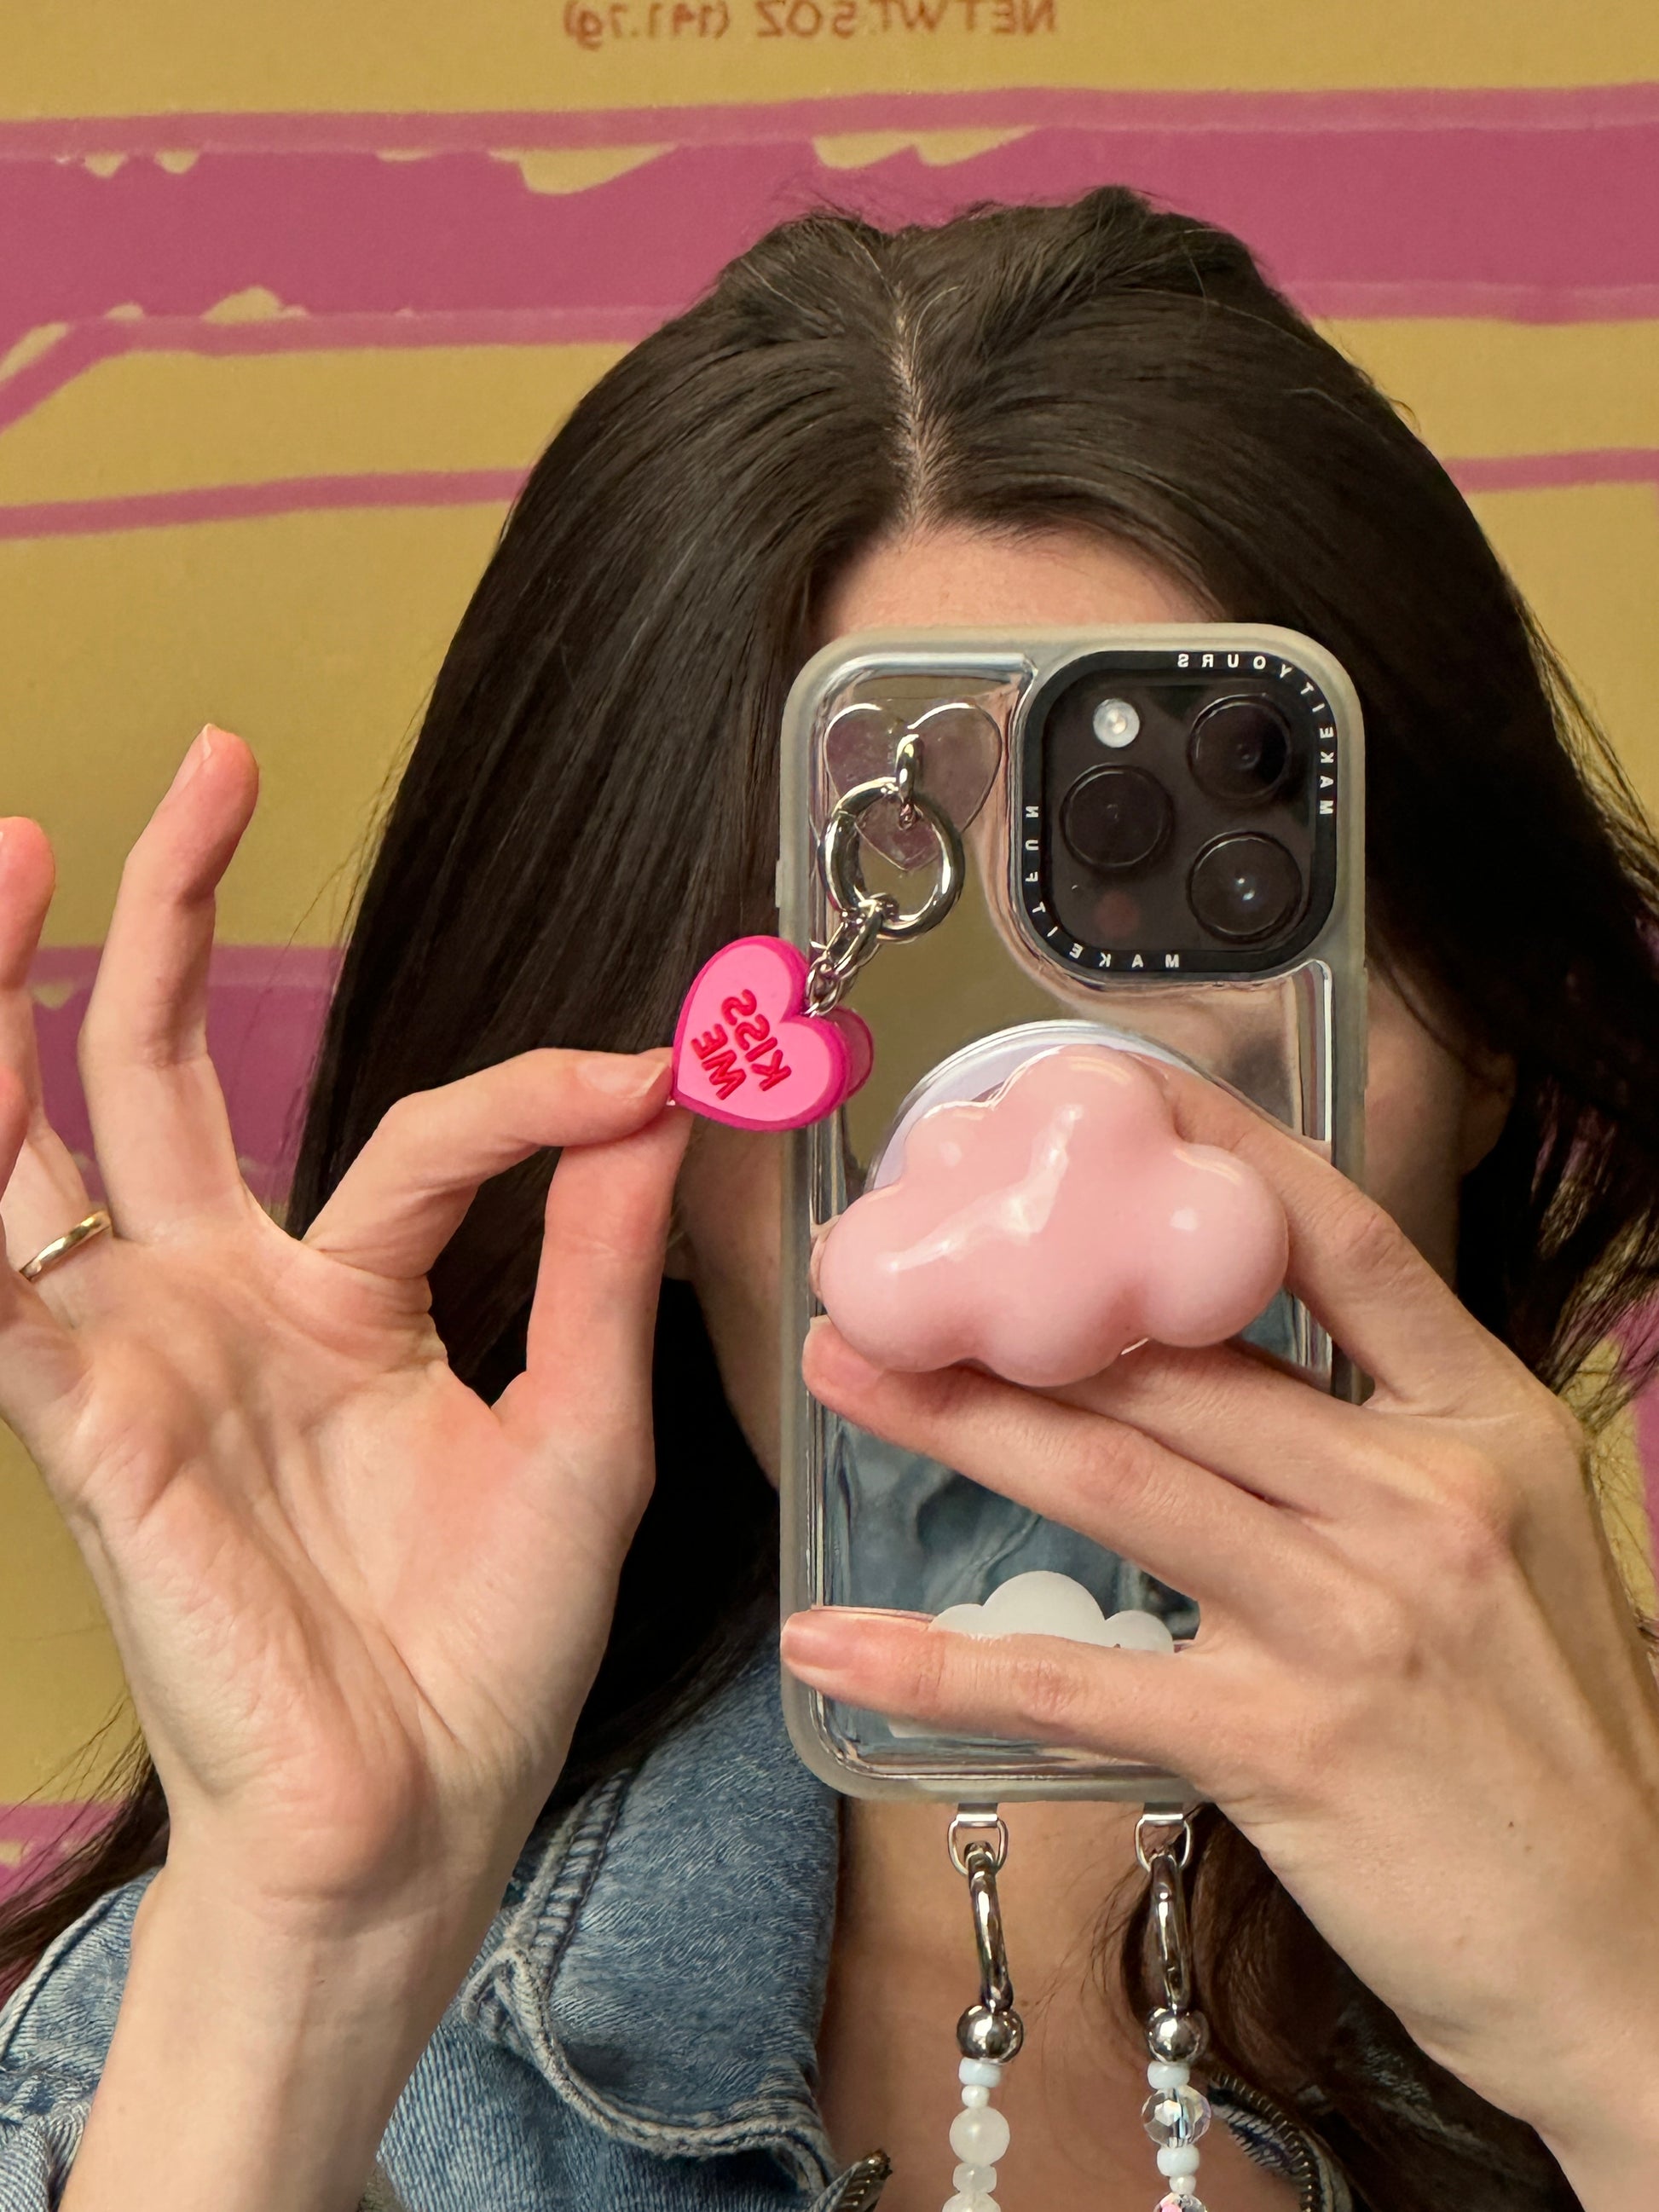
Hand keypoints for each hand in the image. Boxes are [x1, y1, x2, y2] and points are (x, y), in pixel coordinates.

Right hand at [0, 728, 687, 1940]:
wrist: (413, 1824)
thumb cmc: (482, 1653)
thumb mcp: (578, 1428)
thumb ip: (596, 1262)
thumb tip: (670, 1097)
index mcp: (341, 1301)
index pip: (417, 1132)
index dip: (536, 1091)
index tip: (661, 1064)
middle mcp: (222, 1305)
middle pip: (164, 1068)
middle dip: (173, 913)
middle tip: (212, 759)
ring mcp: (144, 1358)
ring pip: (44, 1141)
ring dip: (12, 999)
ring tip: (16, 849)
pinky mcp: (93, 1436)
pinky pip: (10, 1296)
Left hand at [782, 1066, 1658, 2195]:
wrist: (1630, 1954)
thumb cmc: (1558, 1745)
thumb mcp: (1517, 1547)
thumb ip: (1386, 1449)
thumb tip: (1238, 1373)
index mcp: (1487, 1424)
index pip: (1343, 1244)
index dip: (1220, 1156)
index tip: (1104, 1097)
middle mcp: (1422, 1495)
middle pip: (1180, 1359)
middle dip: (1015, 1306)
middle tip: (881, 1267)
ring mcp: (1353, 1616)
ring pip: (1113, 1477)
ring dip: (954, 1421)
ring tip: (838, 1372)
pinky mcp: (1285, 1741)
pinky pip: (1078, 1679)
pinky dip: (943, 1664)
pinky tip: (837, 1645)